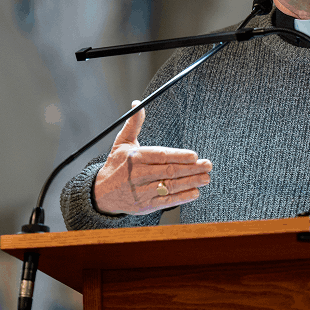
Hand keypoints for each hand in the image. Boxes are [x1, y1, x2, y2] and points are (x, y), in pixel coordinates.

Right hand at [94, 101, 212, 215]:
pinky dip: (182, 197)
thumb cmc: (116, 165)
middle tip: (207, 165)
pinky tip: (194, 192)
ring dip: (190, 182)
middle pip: (169, 171)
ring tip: (205, 178)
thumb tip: (138, 104)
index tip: (194, 155)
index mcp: (135, 157)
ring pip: (170, 186)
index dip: (178, 156)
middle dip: (191, 169)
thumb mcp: (122, 142)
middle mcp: (138, 175)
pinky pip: (166, 201)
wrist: (102, 193)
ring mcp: (142, 192)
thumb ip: (134, 124)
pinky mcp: (145, 205)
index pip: (160, 155)